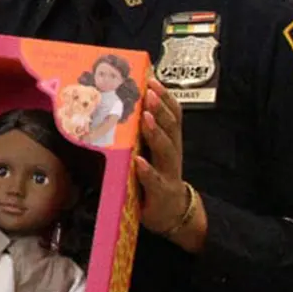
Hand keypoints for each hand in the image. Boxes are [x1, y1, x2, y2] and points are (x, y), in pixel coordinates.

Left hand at [134, 80, 191, 234]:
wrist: (172, 212)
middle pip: (171, 126)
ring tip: (145, 117)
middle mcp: (172, 153)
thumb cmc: (157, 176)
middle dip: (160, 107)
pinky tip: (138, 161)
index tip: (152, 78)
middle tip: (148, 90)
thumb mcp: (151, 152)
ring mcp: (168, 172)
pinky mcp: (161, 192)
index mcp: (170, 141)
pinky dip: (147, 169)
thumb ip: (141, 134)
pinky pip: (154, 179)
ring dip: (155, 132)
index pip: (172, 114)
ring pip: (166, 149)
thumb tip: (120, 108)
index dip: (164, 96)